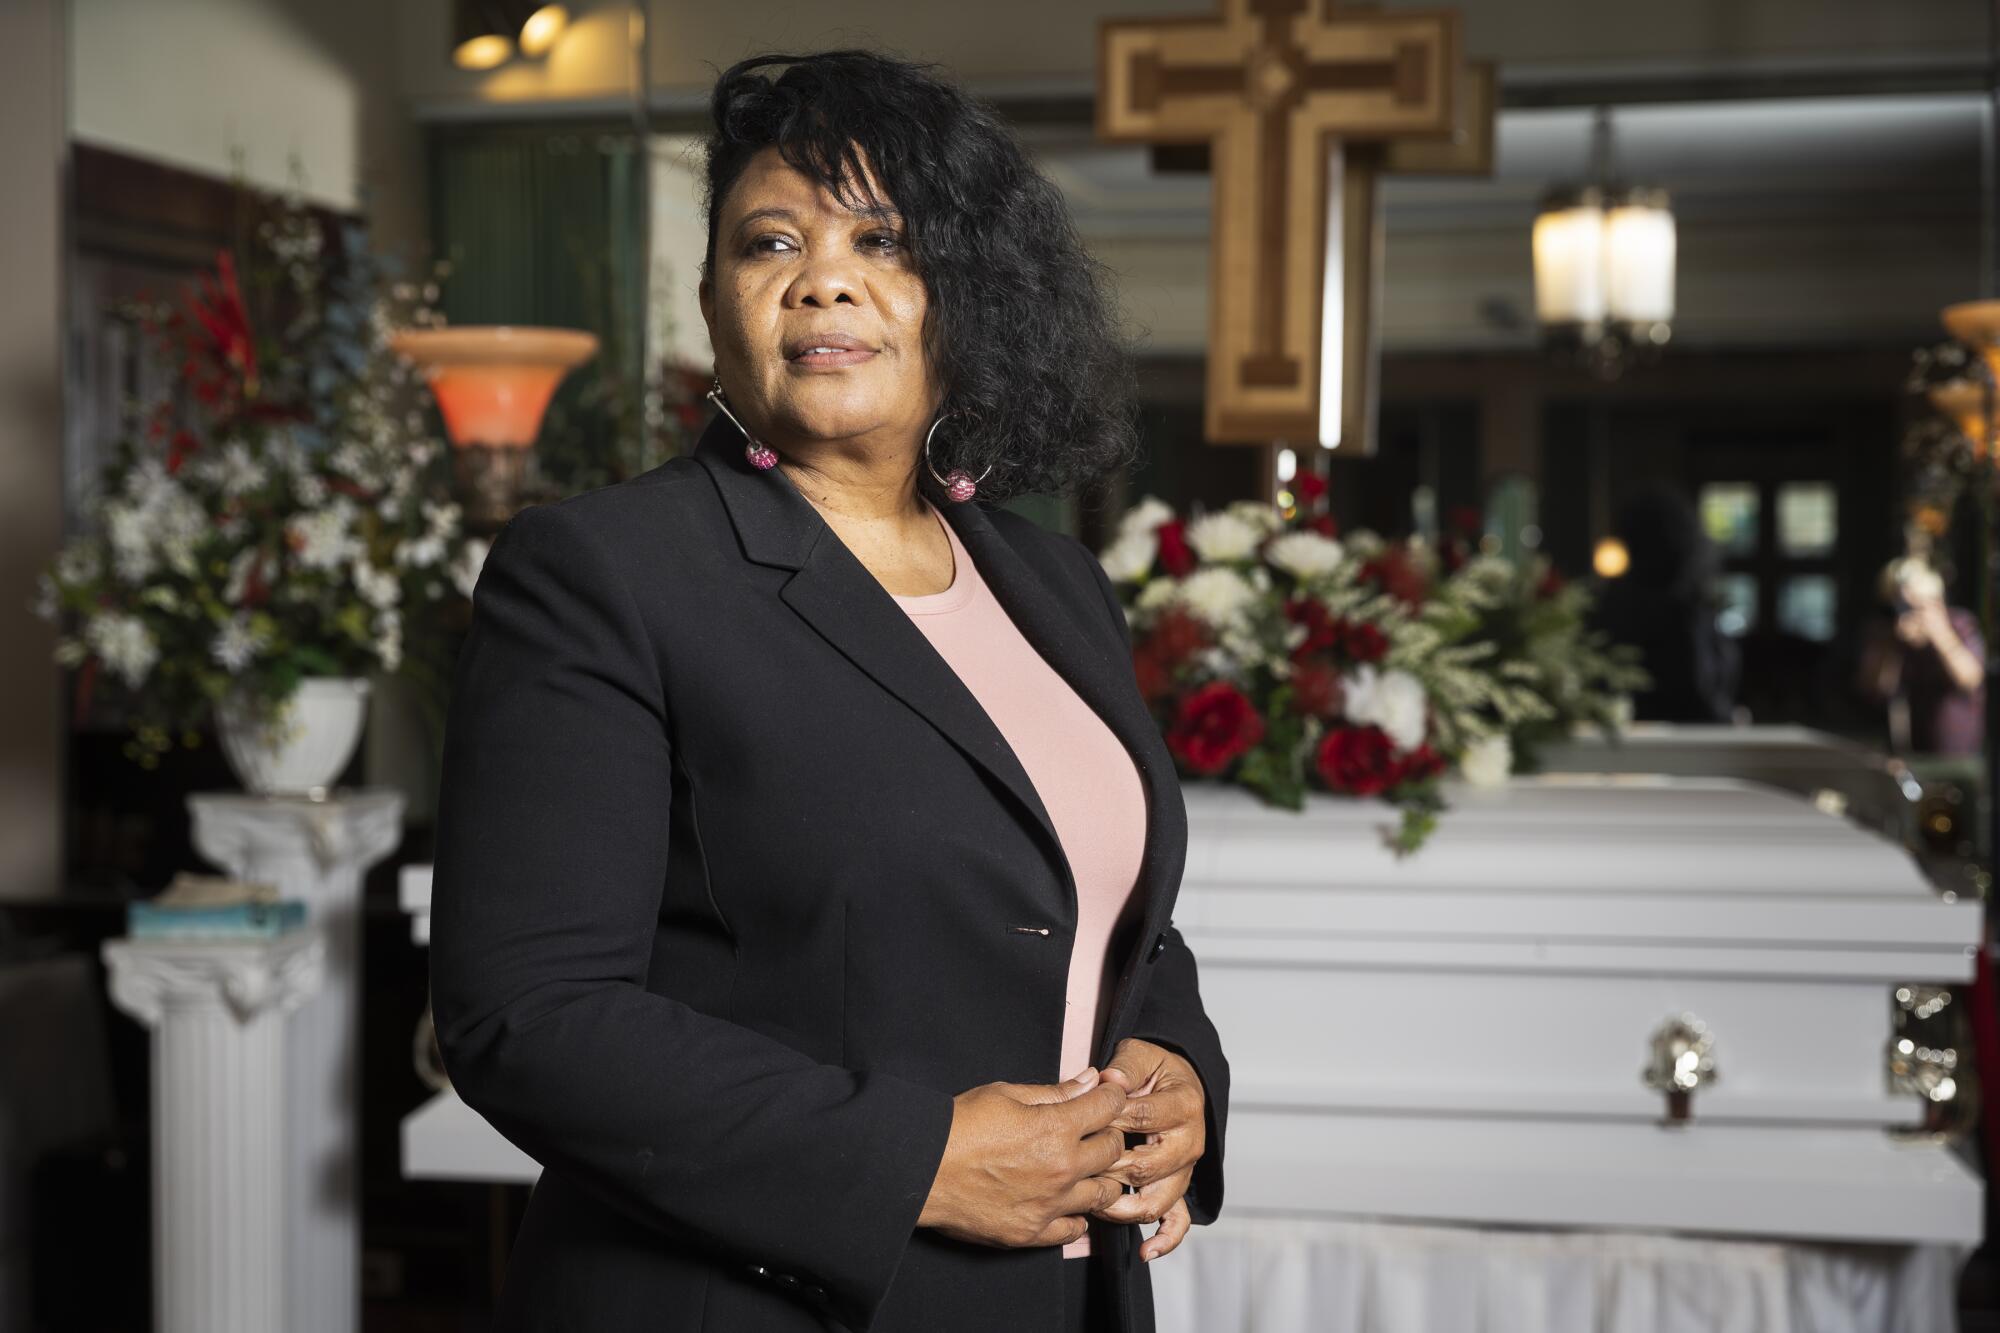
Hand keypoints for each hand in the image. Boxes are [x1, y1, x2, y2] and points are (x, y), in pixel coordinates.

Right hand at [917, 1068, 1128, 1248]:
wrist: (922, 1169)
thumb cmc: (958, 1127)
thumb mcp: (1005, 1094)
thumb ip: (1054, 1092)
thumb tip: (1088, 1080)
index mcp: (1056, 1128)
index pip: (1108, 1107)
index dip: (1112, 1097)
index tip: (1109, 1097)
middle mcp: (1061, 1168)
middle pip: (1113, 1150)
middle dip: (1110, 1134)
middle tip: (1097, 1131)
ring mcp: (1049, 1205)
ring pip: (1104, 1194)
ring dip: (1101, 1178)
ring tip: (1087, 1169)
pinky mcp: (1031, 1232)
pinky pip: (1073, 1230)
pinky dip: (1077, 1217)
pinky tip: (1068, 1204)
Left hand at [1090, 1038, 1206, 1261]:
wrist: (1178, 1083)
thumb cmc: (1154, 1070)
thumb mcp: (1140, 1054)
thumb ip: (1125, 1066)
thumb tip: (1110, 1080)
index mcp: (1184, 1105)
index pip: (1140, 1118)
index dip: (1107, 1120)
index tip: (1080, 1120)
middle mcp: (1190, 1141)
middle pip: (1145, 1167)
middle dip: (1106, 1168)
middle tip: (1076, 1165)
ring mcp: (1185, 1170)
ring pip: (1156, 1200)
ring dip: (1121, 1207)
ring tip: (1092, 1203)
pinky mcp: (1180, 1188)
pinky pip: (1178, 1222)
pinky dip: (1164, 1240)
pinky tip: (1144, 1251)